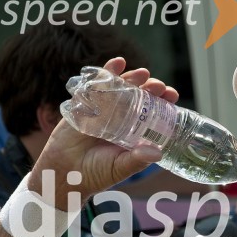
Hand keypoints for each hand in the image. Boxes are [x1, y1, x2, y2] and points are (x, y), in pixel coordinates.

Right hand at [30, 58, 178, 206]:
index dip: (163, 103)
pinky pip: (96, 85)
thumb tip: (158, 152)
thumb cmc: (95, 173)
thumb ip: (138, 161)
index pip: (152, 113)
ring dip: (132, 78)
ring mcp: (103, 109)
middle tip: (159, 86)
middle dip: (150, 88)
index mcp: (133, 132)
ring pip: (121, 89)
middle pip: (139, 97)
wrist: (64, 173)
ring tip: (143, 73)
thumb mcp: (120, 167)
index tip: (172, 96)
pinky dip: (107, 72)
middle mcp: (120, 118)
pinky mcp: (85, 104)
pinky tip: (118, 63)